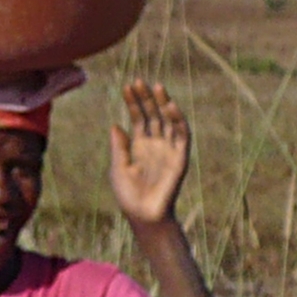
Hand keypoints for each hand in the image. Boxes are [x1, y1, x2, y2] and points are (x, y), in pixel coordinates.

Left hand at [109, 80, 189, 226]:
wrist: (143, 215)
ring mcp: (168, 149)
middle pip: (152, 115)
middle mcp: (155, 143)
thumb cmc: (128, 195)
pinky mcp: (180, 157)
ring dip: (163, 103)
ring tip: (156, 86)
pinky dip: (178, 120)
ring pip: (168, 120)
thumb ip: (119, 147)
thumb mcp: (119, 168)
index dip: (133, 103)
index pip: (138, 118)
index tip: (127, 86)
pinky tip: (170, 106)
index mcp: (139, 145)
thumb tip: (115, 124)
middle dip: (146, 98)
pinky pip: (182, 135)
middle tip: (139, 81)